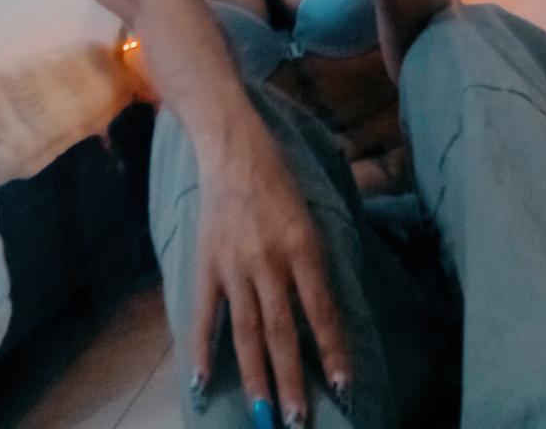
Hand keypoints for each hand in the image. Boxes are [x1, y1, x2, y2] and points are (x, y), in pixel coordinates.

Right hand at [192, 116, 351, 422]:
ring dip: (257, 377)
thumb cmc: (277, 176)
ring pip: (247, 331)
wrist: (232, 144)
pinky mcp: (207, 262)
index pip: (321, 309)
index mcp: (302, 244)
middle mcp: (270, 259)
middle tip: (298, 422)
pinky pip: (206, 313)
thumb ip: (313, 260)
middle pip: (283, 331)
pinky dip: (202, 350)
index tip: (343, 388)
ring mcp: (235, 264)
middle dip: (292, 381)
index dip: (333, 350)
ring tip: (263, 417)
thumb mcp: (309, 213)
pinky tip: (203, 383)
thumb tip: (322, 310)